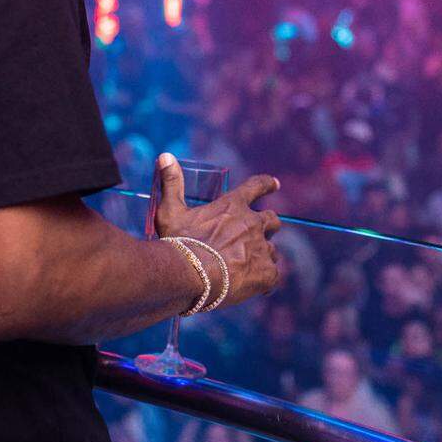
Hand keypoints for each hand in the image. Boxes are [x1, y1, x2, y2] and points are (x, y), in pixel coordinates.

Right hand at [154, 154, 281, 307]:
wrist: (191, 275)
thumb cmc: (180, 242)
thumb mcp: (170, 210)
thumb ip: (171, 183)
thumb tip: (165, 155)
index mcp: (233, 205)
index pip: (257, 186)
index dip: (267, 184)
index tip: (276, 184)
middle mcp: (252, 223)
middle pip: (272, 220)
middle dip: (268, 226)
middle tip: (256, 236)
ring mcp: (261, 248)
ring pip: (271, 250)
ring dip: (261, 256)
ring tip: (245, 267)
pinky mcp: (266, 273)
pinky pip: (273, 275)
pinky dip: (264, 279)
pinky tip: (251, 286)